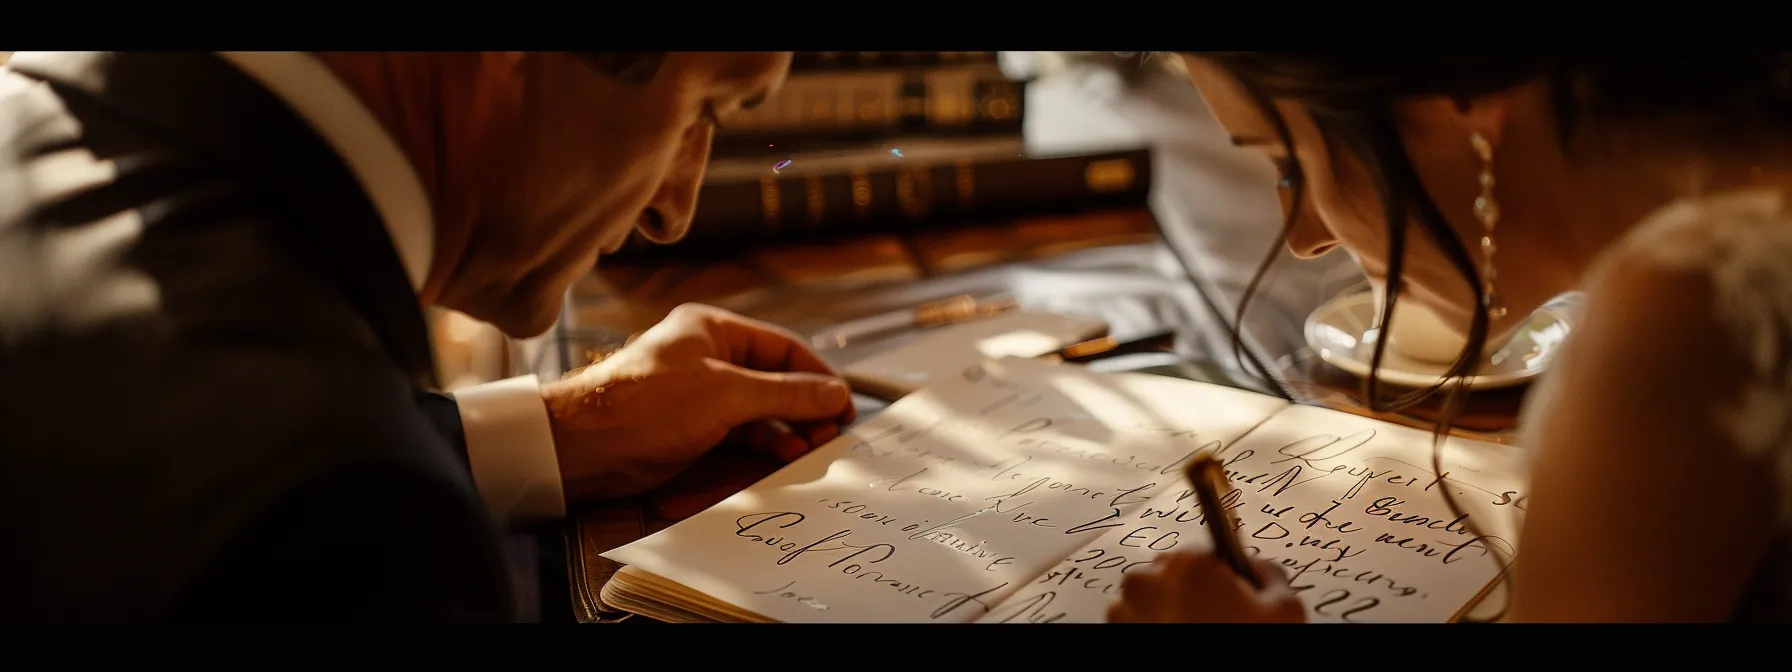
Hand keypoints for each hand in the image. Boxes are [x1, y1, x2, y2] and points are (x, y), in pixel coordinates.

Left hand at [541, 303, 855, 503]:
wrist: (583, 448)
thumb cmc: (645, 405)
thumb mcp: (726, 395)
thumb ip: (786, 395)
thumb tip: (836, 394)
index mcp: (713, 330)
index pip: (782, 349)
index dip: (817, 376)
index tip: (843, 406)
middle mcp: (708, 359)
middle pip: (774, 383)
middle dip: (803, 410)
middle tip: (829, 437)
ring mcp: (700, 396)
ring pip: (759, 414)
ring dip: (786, 433)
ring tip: (810, 453)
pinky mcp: (691, 430)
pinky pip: (739, 437)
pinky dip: (762, 448)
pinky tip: (781, 460)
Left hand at [1105, 552, 1307, 622]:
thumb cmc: (1240, 646)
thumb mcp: (1284, 611)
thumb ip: (1272, 576)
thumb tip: (1259, 568)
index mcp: (1190, 564)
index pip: (1208, 556)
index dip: (1222, 578)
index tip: (1230, 597)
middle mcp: (1151, 577)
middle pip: (1174, 573)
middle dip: (1191, 592)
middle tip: (1215, 621)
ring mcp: (1125, 605)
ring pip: (1151, 596)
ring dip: (1167, 609)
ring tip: (1193, 631)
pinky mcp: (1113, 627)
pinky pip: (1134, 618)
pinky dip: (1149, 626)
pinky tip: (1171, 640)